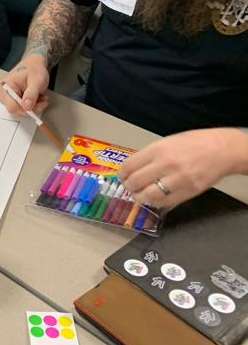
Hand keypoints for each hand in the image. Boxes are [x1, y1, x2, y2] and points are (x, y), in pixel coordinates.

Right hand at [0, 53, 49, 114]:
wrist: (34, 64)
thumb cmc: (34, 69)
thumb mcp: (36, 81)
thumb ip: (31, 94)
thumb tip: (27, 106)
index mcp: (3, 87)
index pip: (12, 107)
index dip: (27, 109)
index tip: (40, 104)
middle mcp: (1, 94)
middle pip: (15, 111)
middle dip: (31, 108)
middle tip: (43, 100)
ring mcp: (5, 98)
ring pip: (19, 112)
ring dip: (33, 108)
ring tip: (40, 98)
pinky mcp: (11, 100)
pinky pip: (21, 109)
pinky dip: (31, 107)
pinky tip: (36, 99)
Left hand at [118, 128, 247, 207]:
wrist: (222, 150)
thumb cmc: (194, 143)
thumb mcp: (167, 142)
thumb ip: (150, 155)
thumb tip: (133, 168)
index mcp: (158, 149)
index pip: (130, 165)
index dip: (122, 174)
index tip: (122, 177)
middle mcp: (166, 164)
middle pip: (136, 181)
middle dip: (129, 186)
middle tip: (130, 187)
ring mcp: (178, 179)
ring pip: (149, 195)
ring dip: (140, 197)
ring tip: (139, 195)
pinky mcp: (189, 191)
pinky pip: (165, 202)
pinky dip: (155, 202)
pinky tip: (154, 198)